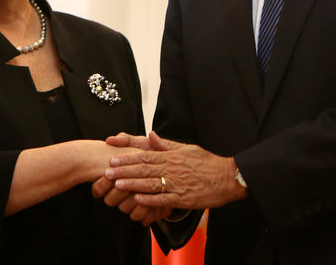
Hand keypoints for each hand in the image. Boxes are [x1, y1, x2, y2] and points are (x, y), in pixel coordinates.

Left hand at [104, 131, 245, 209]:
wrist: (228, 176)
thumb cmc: (208, 162)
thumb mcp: (187, 148)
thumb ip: (167, 144)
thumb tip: (151, 135)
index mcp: (172, 157)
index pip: (146, 156)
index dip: (128, 158)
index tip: (113, 159)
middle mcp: (172, 169)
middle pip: (144, 170)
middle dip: (124, 171)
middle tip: (107, 172)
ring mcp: (177, 184)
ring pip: (151, 184)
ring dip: (133, 184)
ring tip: (117, 185)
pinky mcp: (184, 198)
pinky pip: (164, 199)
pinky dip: (150, 200)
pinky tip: (137, 200)